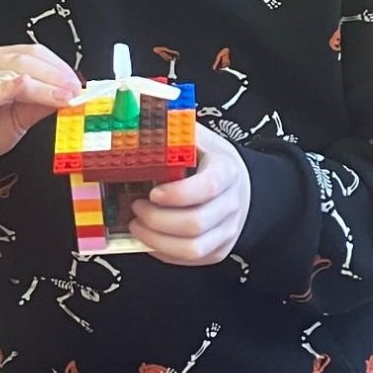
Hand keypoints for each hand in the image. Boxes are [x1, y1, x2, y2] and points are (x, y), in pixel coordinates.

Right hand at [0, 44, 79, 180]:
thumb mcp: (19, 116)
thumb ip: (41, 103)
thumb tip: (70, 95)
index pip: (31, 53)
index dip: (57, 65)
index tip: (77, 81)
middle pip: (22, 61)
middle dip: (53, 75)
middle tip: (74, 89)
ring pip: (9, 76)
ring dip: (41, 86)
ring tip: (62, 97)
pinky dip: (6, 89)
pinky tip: (22, 87)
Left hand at [128, 123, 250, 266]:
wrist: (239, 184)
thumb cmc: (210, 160)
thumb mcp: (196, 137)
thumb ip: (171, 128)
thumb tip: (133, 112)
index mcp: (226, 170)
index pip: (208, 186)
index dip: (178, 193)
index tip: (153, 191)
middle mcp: (230, 204)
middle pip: (195, 223)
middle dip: (157, 219)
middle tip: (136, 206)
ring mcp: (226, 231)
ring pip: (191, 248)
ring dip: (156, 239)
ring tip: (137, 223)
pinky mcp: (217, 250)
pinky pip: (188, 260)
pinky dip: (162, 252)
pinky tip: (148, 237)